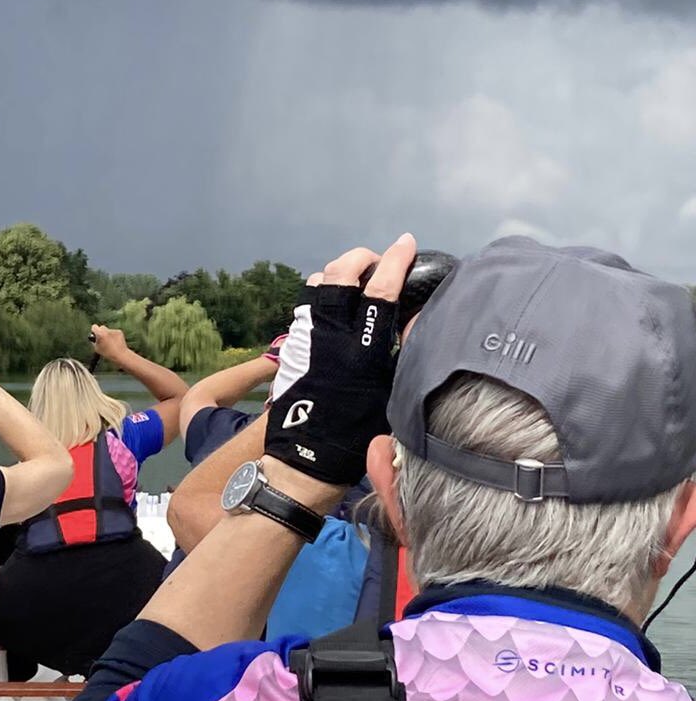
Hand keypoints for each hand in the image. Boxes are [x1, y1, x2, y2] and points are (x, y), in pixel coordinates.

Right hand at [90, 325, 128, 360]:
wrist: (120, 355)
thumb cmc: (107, 353)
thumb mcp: (97, 348)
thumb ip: (94, 341)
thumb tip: (93, 337)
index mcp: (100, 334)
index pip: (94, 327)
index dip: (94, 330)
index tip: (95, 333)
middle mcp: (107, 330)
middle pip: (102, 327)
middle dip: (101, 331)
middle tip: (102, 338)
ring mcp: (114, 331)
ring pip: (108, 330)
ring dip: (108, 334)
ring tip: (110, 343)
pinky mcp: (119, 331)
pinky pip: (114, 332)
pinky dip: (114, 336)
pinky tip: (115, 343)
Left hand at [265, 235, 416, 488]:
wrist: (305, 457)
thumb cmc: (355, 433)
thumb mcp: (390, 392)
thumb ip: (398, 351)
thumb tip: (409, 318)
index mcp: (362, 347)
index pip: (381, 289)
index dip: (396, 261)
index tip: (406, 243)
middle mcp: (331, 334)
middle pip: (342, 272)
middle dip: (361, 258)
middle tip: (376, 262)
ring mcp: (307, 336)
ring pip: (318, 284)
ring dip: (338, 273)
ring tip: (354, 279)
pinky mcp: (292, 345)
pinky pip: (306, 305)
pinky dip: (321, 294)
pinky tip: (332, 305)